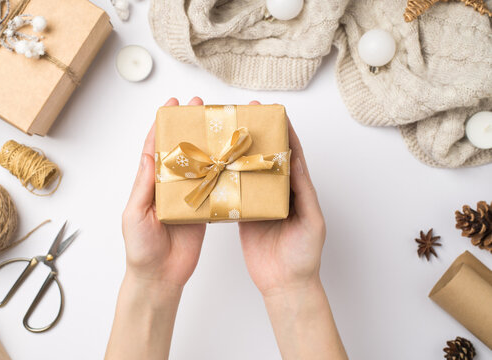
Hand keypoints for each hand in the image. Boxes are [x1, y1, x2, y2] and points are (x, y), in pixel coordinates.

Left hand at [121, 97, 206, 288]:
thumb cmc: (141, 248)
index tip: (171, 106)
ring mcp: (187, 197)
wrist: (160, 276)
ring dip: (207, 145)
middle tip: (200, 107)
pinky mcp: (202, 210)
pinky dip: (220, 172)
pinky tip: (229, 157)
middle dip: (188, 127)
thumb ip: (144, 187)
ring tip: (217, 125)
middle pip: (180, 151)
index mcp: (150, 184)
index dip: (161, 126)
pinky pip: (212, 187)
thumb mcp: (135, 215)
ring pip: (198, 165)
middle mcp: (169, 186)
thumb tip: (148, 156)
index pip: (155, 149)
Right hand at [239, 101, 325, 295]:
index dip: (286, 134)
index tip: (277, 114)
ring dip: (241, 153)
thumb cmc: (304, 256)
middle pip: (268, 158)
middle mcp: (279, 193)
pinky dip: (228, 178)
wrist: (286, 284)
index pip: (292, 156)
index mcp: (298, 191)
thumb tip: (296, 162)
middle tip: (247, 116)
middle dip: (260, 136)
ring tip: (229, 134)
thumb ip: (304, 192)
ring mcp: (261, 203)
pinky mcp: (245, 216)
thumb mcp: (311, 222)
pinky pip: (236, 193)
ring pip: (250, 172)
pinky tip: (218, 165)